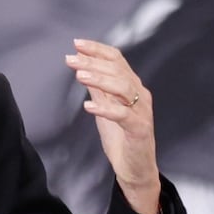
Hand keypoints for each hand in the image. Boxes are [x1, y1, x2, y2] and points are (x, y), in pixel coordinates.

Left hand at [65, 38, 159, 213]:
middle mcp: (140, 95)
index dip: (98, 50)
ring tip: (79, 76)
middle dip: (93, 62)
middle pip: (118, 70)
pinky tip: (89, 106)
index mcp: (132, 86)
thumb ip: (98, 88)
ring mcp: (141, 112)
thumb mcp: (105, 107)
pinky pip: (124, 115)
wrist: (135, 168)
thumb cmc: (121, 137)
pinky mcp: (140, 129)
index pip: (117, 59)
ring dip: (100, 80)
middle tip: (71, 59)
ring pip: (124, 88)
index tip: (77, 44)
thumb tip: (83, 68)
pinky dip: (106, 109)